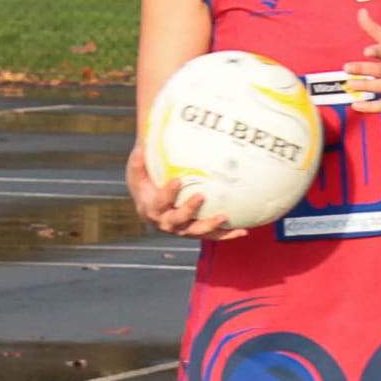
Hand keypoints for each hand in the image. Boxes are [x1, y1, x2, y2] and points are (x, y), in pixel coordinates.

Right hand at [125, 138, 243, 239]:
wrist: (149, 206)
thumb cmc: (144, 185)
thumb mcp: (137, 173)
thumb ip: (139, 161)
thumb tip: (141, 144)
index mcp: (152, 209)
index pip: (160, 202)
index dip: (168, 193)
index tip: (177, 180)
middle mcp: (166, 223)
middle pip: (178, 219)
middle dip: (189, 209)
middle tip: (201, 196)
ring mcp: (182, 230)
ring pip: (197, 231)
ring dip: (211, 225)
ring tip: (224, 217)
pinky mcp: (196, 232)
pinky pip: (212, 236)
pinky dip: (227, 234)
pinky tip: (243, 231)